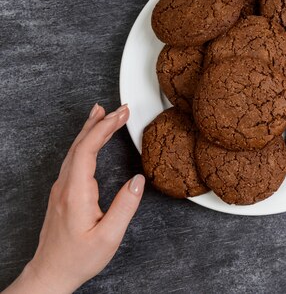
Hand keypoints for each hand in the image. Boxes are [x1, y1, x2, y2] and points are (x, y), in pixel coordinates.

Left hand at [4, 104, 144, 293]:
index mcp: (76, 192)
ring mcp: (61, 188)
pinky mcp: (62, 193)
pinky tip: (90, 140)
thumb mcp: (108, 237)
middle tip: (120, 108)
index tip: (122, 114)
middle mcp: (64, 186)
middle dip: (101, 122)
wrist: (51, 273)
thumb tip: (138, 181)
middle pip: (80, 144)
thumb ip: (125, 207)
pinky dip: (84, 142)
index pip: (88, 148)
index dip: (105, 128)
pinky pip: (73, 159)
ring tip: (103, 113)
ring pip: (74, 149)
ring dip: (90, 129)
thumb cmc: (78, 258)